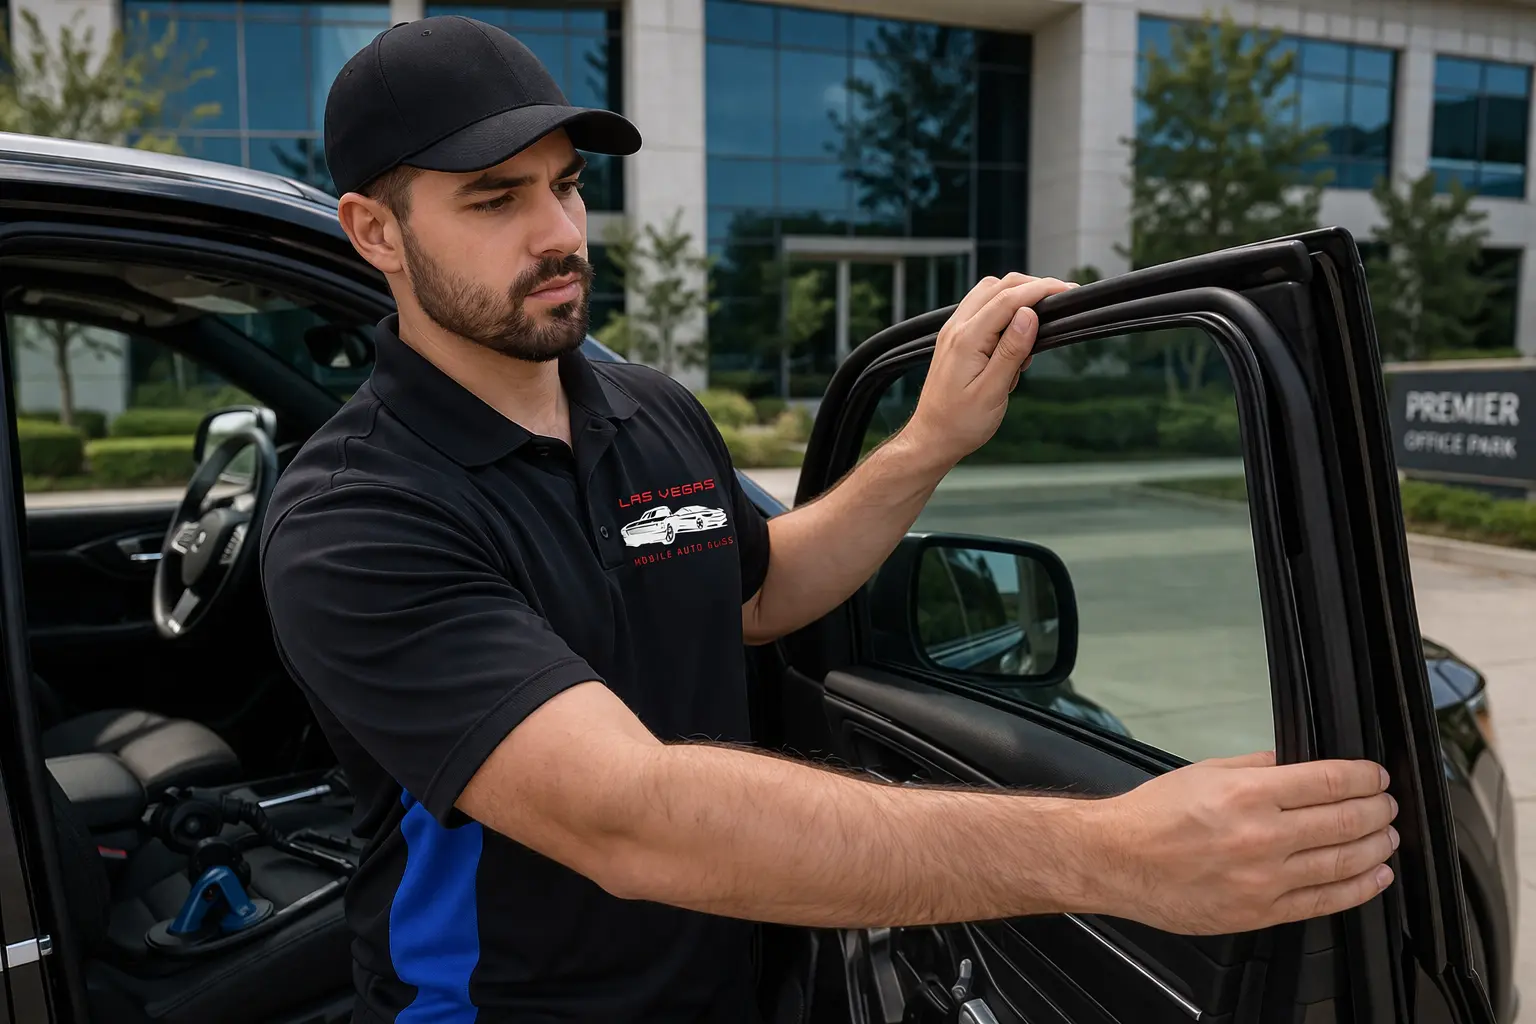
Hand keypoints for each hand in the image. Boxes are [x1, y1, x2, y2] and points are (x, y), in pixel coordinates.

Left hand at [902, 273, 1075, 465]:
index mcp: (966, 340)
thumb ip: (1011, 351)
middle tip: (1061, 298)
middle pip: (998, 286)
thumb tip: (1029, 314)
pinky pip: (982, 309)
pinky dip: (1004, 309)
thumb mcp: (992, 392)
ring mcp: (954, 330)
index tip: (1067, 290)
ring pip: (989, 292)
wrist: (932, 437)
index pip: (1007, 299)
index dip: (1041, 290)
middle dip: (1032, 286)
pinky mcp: (957, 338)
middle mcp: (956, 328)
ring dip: (1017, 295)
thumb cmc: (961, 422)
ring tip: (1041, 319)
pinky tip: (1018, 334)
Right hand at [1092, 751, 1398, 934]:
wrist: (1116, 861)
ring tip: (1387, 836)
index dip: (1363, 777)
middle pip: (1345, 820)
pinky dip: (1358, 888)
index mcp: (1247, 795)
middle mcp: (1261, 837)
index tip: (1375, 776)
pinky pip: (1324, 902)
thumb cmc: (1150, 816)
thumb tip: (1298, 764)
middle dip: (1377, 809)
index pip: (1329, 781)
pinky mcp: (1260, 912)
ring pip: (1343, 862)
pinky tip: (1375, 876)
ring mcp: (1263, 879)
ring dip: (1376, 847)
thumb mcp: (1204, 772)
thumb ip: (1257, 767)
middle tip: (1387, 804)